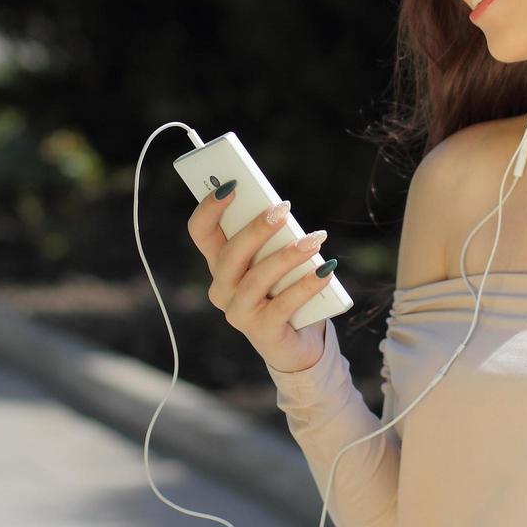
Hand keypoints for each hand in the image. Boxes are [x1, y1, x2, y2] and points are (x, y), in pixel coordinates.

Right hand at [187, 183, 333, 372]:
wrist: (297, 341)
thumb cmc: (284, 288)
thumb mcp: (276, 258)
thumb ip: (272, 237)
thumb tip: (282, 211)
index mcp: (219, 263)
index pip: (201, 232)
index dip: (209, 208)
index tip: (232, 185)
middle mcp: (222, 288)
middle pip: (230, 254)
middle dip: (256, 229)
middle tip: (283, 209)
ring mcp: (239, 313)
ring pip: (256, 279)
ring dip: (287, 256)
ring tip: (314, 239)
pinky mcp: (262, 333)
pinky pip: (283, 306)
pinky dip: (306, 286)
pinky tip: (326, 271)